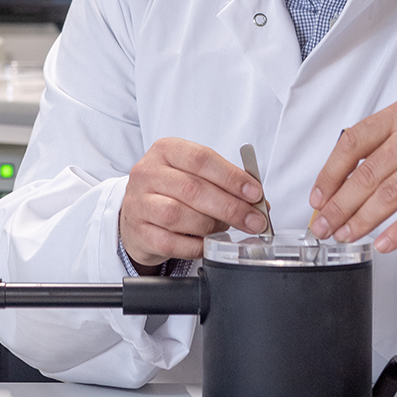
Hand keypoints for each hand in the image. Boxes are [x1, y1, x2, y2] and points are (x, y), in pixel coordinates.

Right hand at [119, 138, 267, 267]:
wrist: (137, 214)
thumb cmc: (171, 190)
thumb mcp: (193, 174)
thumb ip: (224, 183)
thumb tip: (258, 201)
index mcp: (165, 150)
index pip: (200, 159)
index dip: (231, 177)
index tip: (254, 193)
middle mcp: (147, 173)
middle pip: (193, 189)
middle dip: (230, 207)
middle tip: (254, 220)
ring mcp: (139, 203)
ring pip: (179, 215)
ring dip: (211, 225)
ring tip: (224, 228)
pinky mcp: (138, 232)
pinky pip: (171, 243)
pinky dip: (196, 246)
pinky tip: (208, 243)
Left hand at [308, 98, 396, 253]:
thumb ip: (385, 145)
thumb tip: (340, 183)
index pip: (353, 142)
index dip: (329, 173)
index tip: (317, 199)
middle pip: (367, 172)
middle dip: (339, 205)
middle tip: (324, 227)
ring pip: (390, 193)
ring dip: (362, 220)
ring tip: (346, 237)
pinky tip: (382, 243)